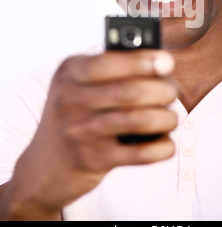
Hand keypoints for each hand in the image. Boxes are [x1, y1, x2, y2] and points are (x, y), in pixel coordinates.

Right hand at [8, 50, 176, 218]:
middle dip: (163, 89)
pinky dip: (160, 147)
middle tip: (172, 91)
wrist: (44, 165)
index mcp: (70, 72)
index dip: (142, 61)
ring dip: (166, 118)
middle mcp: (70, 99)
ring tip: (170, 118)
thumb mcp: (80, 85)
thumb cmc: (75, 114)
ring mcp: (79, 131)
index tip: (166, 62)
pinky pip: (137, 154)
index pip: (108, 61)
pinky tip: (165, 143)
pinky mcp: (91, 160)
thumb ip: (113, 70)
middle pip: (130, 91)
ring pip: (137, 120)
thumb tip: (160, 63)